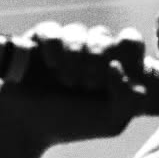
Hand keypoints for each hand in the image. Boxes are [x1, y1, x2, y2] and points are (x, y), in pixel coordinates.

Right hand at [0, 21, 149, 148]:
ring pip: (78, 32)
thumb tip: (116, 66)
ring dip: (74, 57)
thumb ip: (130, 99)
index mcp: (114, 66)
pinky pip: (52, 31)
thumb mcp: (111, 122)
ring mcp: (65, 44)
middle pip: (104, 37)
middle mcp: (91, 51)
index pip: (130, 41)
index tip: (114, 76)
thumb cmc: (72, 124)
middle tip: (86, 86)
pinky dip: (54, 47)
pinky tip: (51, 65)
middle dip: (97, 61)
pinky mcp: (39, 40)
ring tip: (65, 82)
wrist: (28, 127)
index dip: (127, 54)